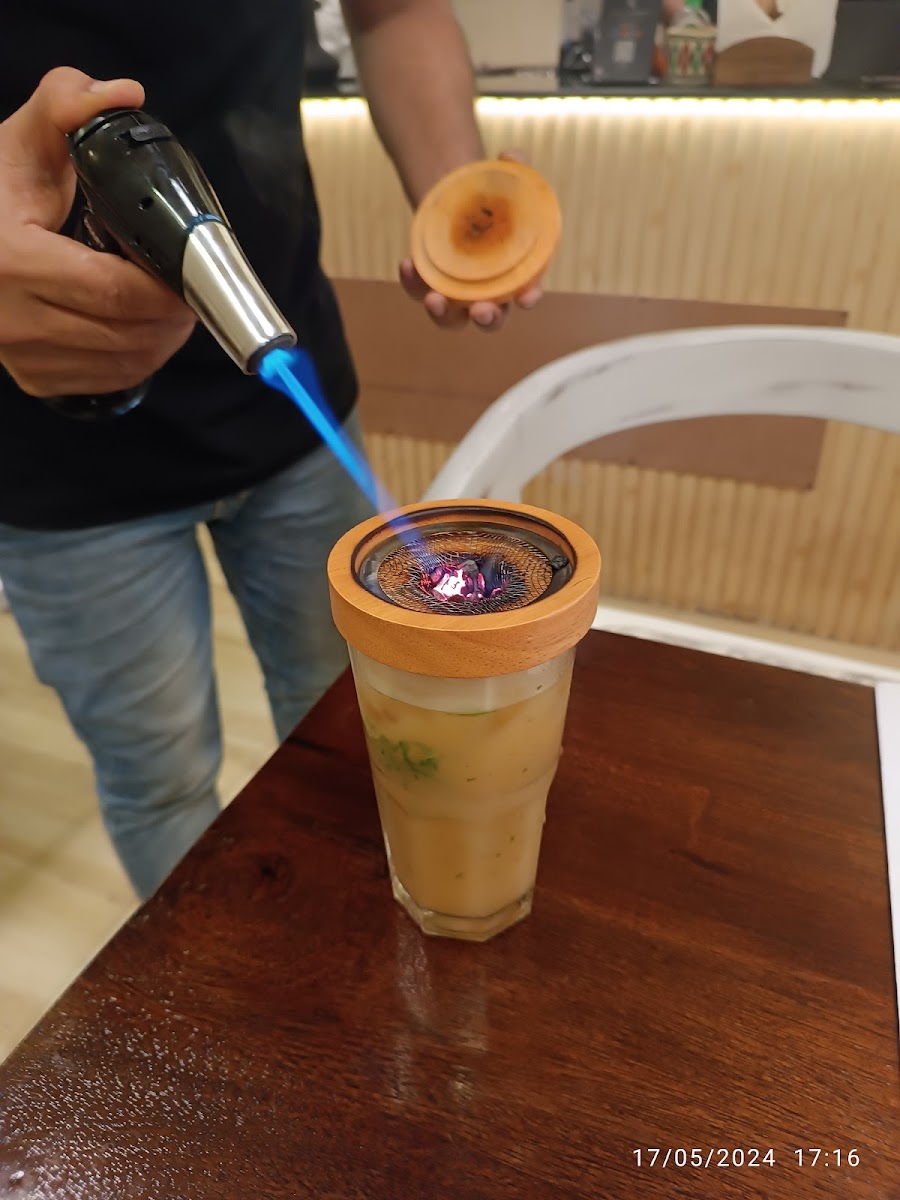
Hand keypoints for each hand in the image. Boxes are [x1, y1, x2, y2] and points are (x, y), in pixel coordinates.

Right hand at [0, 67, 195, 398]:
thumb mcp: (22, 142)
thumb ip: (68, 105)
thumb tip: (123, 94)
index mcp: (10, 260)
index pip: (112, 292)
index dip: (165, 287)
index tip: (189, 271)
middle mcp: (11, 318)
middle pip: (126, 333)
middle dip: (173, 314)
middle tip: (191, 289)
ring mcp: (21, 355)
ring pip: (123, 363)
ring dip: (163, 339)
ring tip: (172, 306)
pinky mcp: (34, 377)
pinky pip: (108, 380)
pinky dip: (139, 358)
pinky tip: (143, 328)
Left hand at [399, 150, 544, 333]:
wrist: (455, 198)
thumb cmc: (490, 195)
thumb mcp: (503, 177)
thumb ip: (513, 167)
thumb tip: (511, 156)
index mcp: (515, 273)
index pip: (526, 293)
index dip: (528, 298)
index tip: (525, 297)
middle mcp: (488, 292)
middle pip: (491, 317)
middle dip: (487, 318)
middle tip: (480, 311)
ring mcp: (456, 292)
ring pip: (452, 316)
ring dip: (444, 314)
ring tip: (433, 299)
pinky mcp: (429, 283)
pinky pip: (419, 290)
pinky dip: (413, 282)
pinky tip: (407, 264)